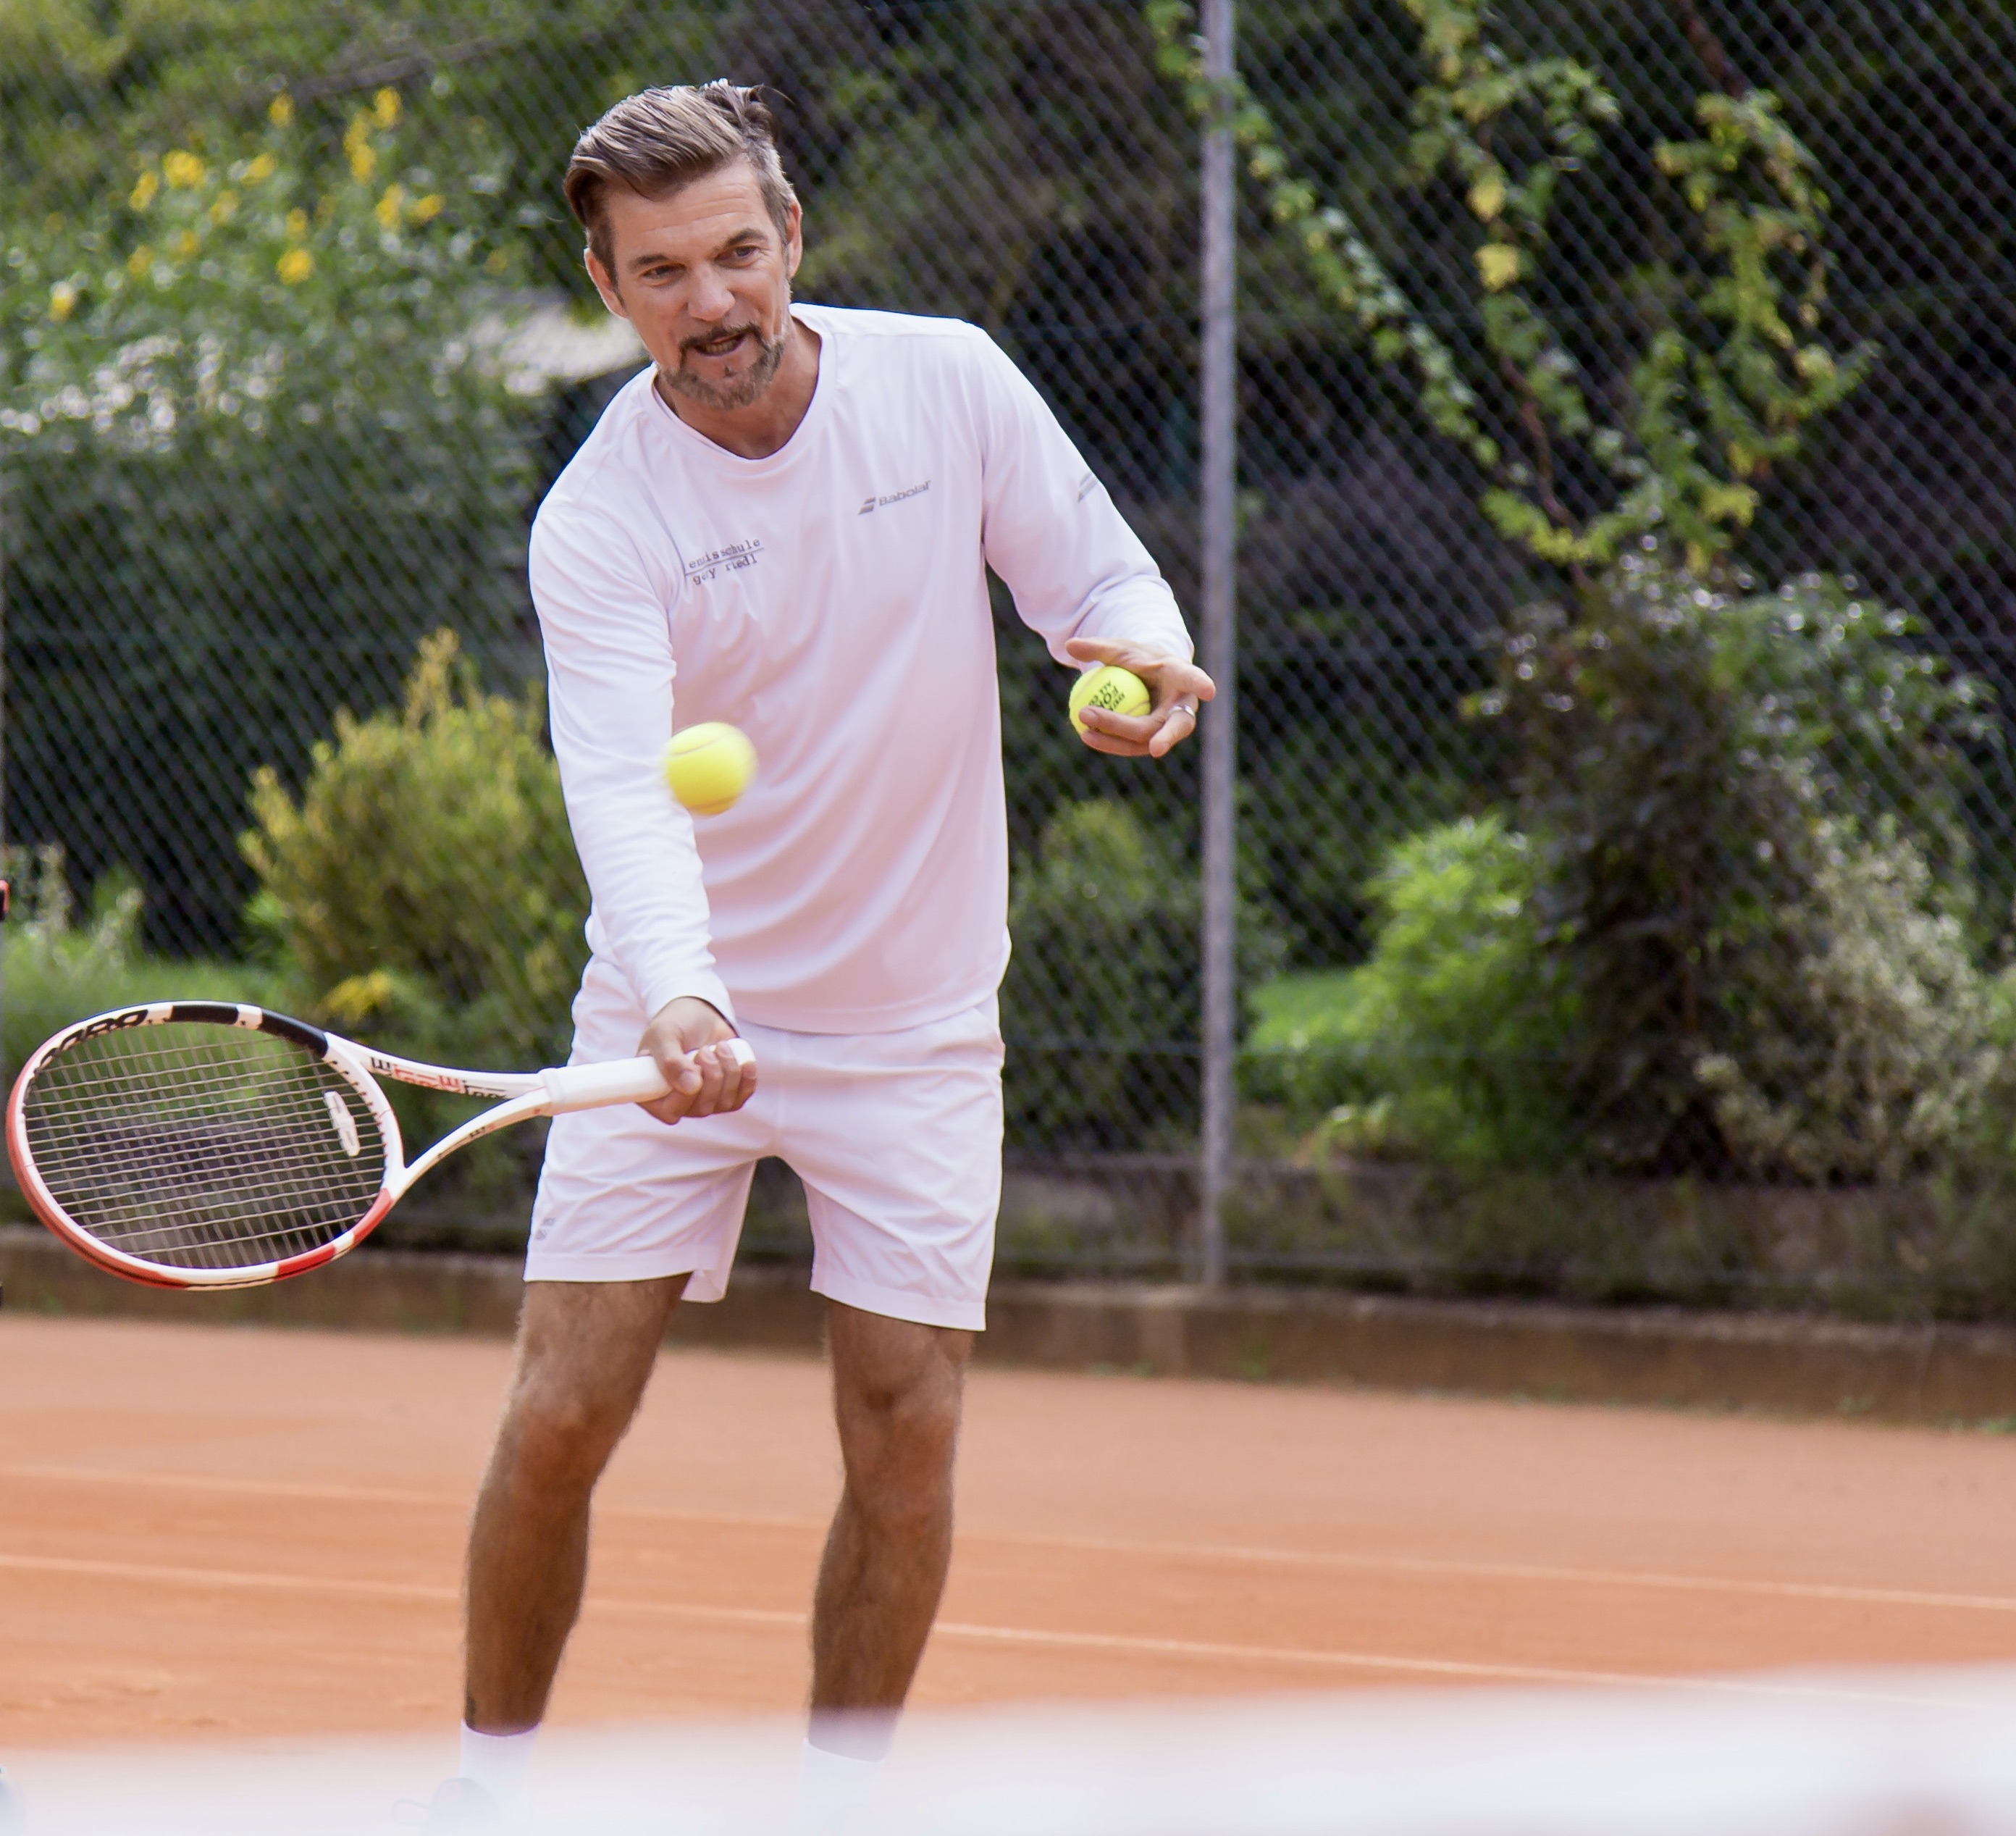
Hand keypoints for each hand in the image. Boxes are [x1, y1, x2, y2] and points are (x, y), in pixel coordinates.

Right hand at [636, 996, 756, 1124]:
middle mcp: (678, 1103)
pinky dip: (746, 1080)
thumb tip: (692, 1087)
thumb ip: (671, 1060)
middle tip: (704, 1050)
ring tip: (719, 1047)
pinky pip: (740, 1099)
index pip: (670, 1112)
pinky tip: (745, 1063)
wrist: (697, 1015)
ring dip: (727, 1072)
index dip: (684, 1095)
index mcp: (654, 1093)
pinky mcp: (725, 1095)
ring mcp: (703, 1101)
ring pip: (723, 1102)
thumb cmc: (674, 1025)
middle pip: (701, 1108)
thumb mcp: (664, 1035)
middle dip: (710, 1076)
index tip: (692, 1065)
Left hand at [1065, 636, 1214, 758]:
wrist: (1143, 678)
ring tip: (1087, 732)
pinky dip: (1110, 742)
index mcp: (1182, 677)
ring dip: (1118, 738)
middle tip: (1150, 745)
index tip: (1209, 690)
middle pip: (1172, 725)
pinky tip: (1087, 735)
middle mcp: (1182, 707)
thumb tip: (1070, 645)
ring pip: (1147, 740)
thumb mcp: (1119, 649)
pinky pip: (1131, 745)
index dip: (1201, 685)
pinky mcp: (1151, 740)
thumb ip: (1098, 648)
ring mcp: (1168, 728)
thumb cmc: (1136, 658)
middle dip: (1159, 736)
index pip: (1194, 680)